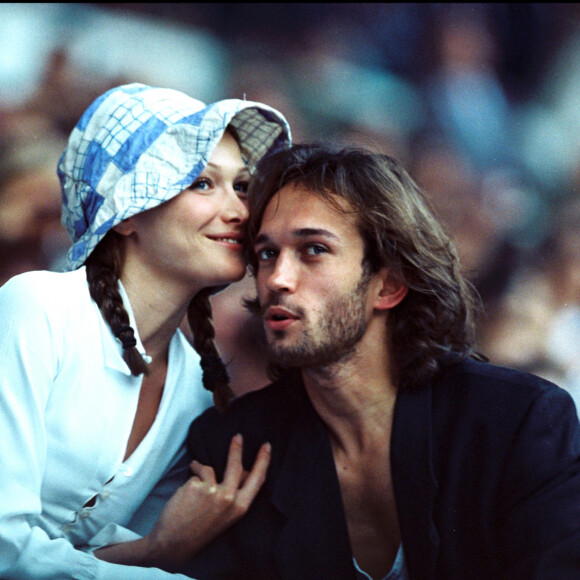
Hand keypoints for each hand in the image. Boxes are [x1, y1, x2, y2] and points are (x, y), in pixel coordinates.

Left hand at [146, 433, 270, 567]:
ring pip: (208, 469)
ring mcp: (213, 491)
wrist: (173, 544)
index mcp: (240, 507)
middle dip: (236, 449)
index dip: (263, 461)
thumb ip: (236, 493)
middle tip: (237, 436)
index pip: (257, 479)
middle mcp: (229, 498)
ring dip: (199, 469)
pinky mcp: (196, 486)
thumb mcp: (226, 515)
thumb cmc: (201, 528)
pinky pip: (195, 474)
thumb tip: (243, 471)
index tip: (267, 447)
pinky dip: (190, 478)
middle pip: (236, 465)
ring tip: (193, 480)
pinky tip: (183, 493)